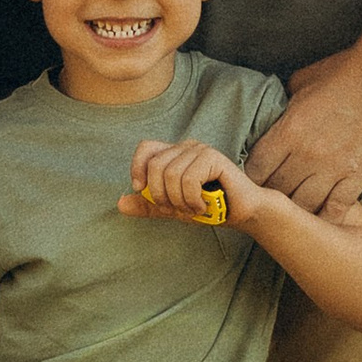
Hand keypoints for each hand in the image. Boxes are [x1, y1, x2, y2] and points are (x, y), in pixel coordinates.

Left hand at [120, 137, 271, 229]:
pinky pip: (188, 179)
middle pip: (154, 165)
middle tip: (177, 209)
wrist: (242, 214)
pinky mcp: (213, 157)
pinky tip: (203, 206)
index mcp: (174, 154)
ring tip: (193, 209)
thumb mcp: (172, 208)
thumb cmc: (208, 208)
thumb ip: (148, 205)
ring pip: (170, 175)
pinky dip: (192, 200)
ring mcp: (200, 150)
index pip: (145, 148)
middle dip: (160, 195)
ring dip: (179, 201)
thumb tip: (120, 203)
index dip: (137, 168)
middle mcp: (186, 147)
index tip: (141, 190)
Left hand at [242, 28, 361, 218]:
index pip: (255, 169)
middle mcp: (307, 156)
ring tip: (295, 209)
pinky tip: (321, 217)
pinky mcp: (359, 176)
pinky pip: (337, 208)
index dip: (250, 177)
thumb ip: (285, 105)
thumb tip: (277, 113)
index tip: (252, 177)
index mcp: (289, 131)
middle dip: (270, 195)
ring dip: (297, 209)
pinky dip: (326, 216)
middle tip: (271, 196)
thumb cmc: (344, 72)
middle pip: (276, 191)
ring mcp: (334, 169)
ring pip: (304, 206)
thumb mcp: (301, 82)